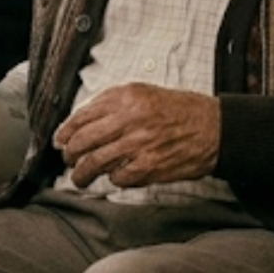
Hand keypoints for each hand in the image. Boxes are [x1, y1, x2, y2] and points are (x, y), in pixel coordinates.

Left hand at [51, 82, 219, 188]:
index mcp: (126, 98)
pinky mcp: (150, 167)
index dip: (66, 131)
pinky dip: (112, 179)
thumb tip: (82, 120)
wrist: (213, 128)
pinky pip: (119, 177)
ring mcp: (139, 145)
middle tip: (67, 159)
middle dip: (69, 153)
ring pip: (96, 163)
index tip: (60, 140)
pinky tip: (114, 177)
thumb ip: (112, 103)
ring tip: (79, 178)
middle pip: (84, 141)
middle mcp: (130, 120)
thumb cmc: (178, 110)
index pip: (83, 116)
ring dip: (83, 173)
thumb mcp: (142, 93)